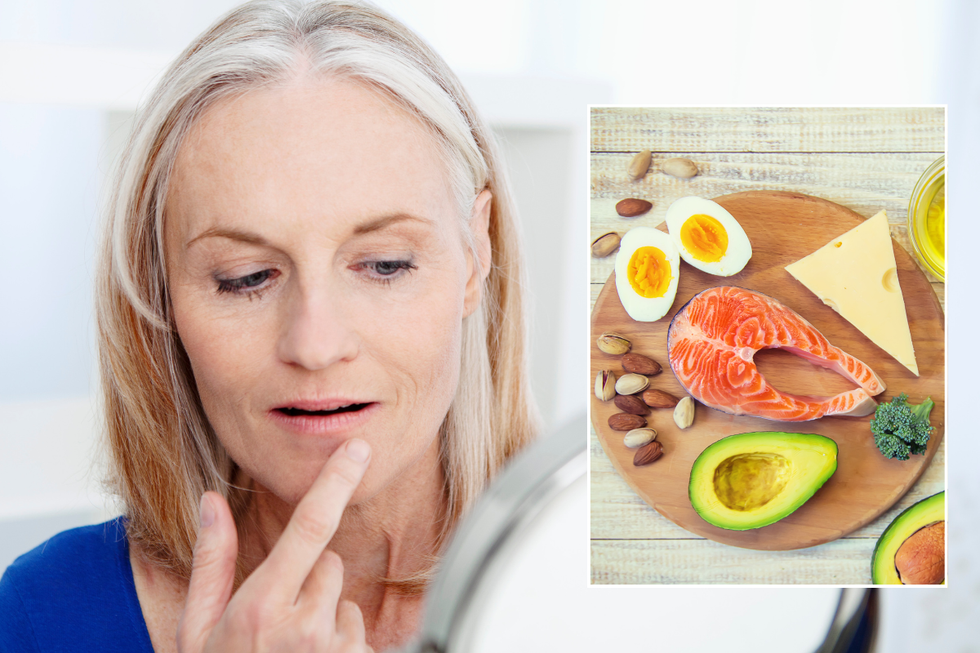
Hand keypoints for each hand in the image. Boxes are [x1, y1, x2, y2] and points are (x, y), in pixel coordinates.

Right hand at [177, 438, 373, 651]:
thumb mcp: (195, 630)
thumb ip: (210, 563)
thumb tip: (212, 502)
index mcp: (261, 607)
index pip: (309, 527)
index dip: (335, 482)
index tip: (358, 450)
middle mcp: (304, 627)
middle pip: (327, 565)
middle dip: (308, 582)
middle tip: (275, 624)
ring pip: (344, 602)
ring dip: (326, 619)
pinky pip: (359, 637)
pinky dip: (342, 648)